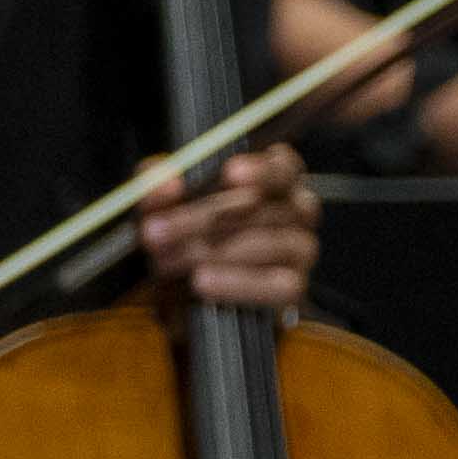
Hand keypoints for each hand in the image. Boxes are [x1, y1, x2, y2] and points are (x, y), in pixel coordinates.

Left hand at [135, 142, 316, 319]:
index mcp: (276, 178)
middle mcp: (298, 209)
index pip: (282, 166)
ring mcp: (301, 249)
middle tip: (156, 231)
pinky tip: (203, 282)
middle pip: (262, 208)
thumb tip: (167, 185)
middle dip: (202, 219)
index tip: (228, 174)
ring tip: (168, 262)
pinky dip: (238, 283)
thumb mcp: (162, 201)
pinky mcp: (294, 287)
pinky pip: (277, 286)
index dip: (260, 169)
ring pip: (268, 244)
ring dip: (212, 252)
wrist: (187, 292)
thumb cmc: (184, 233)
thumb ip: (156, 184)